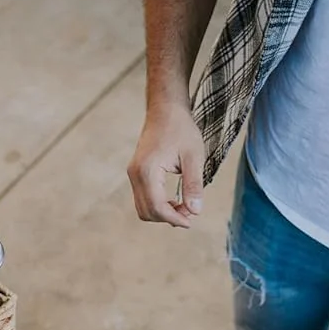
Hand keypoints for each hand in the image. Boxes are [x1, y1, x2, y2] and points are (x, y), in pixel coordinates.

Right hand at [127, 102, 204, 227]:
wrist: (166, 109)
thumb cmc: (181, 129)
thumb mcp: (194, 157)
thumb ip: (193, 185)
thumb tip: (195, 211)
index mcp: (147, 170)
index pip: (157, 207)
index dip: (174, 218)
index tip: (191, 220)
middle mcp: (135, 174)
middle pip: (147, 212)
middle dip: (168, 218)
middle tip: (190, 212)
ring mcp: (133, 174)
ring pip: (143, 208)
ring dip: (162, 213)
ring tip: (183, 206)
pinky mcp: (136, 173)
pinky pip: (143, 198)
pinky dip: (157, 205)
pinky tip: (174, 200)